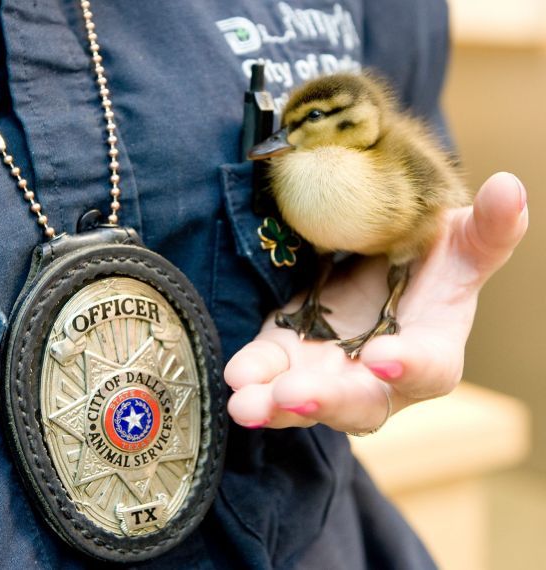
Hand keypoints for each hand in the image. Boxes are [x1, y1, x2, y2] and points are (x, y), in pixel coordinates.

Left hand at [224, 172, 528, 432]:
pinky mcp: (288, 360)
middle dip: (327, 401)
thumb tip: (510, 186)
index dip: (409, 366)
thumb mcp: (459, 244)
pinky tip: (234, 375)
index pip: (428, 369)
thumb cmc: (431, 262)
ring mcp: (328, 373)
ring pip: (303, 402)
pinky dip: (252, 375)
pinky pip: (268, 374)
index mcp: (431, 351)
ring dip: (273, 405)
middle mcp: (377, 378)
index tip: (382, 354)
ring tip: (244, 404)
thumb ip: (486, 230)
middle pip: (359, 403)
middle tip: (293, 397)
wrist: (382, 266)